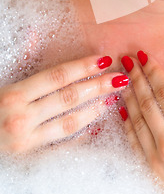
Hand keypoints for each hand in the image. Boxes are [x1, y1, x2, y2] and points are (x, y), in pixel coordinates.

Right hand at [0, 55, 128, 153]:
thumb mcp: (0, 81)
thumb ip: (20, 59)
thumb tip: (35, 34)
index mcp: (13, 96)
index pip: (56, 77)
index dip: (82, 67)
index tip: (104, 58)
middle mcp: (21, 119)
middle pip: (69, 98)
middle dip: (97, 86)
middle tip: (120, 77)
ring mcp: (27, 142)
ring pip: (70, 123)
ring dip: (96, 109)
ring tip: (114, 97)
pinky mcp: (31, 159)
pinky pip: (63, 146)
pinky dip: (82, 136)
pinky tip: (98, 126)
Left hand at [120, 52, 163, 193]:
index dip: (154, 72)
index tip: (144, 55)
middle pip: (147, 103)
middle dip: (136, 78)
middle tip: (127, 58)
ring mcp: (156, 160)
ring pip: (136, 120)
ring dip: (128, 96)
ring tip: (122, 77)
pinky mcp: (151, 172)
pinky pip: (134, 142)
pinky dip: (126, 123)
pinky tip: (123, 110)